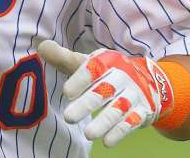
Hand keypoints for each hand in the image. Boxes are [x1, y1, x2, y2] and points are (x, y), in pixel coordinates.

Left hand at [38, 40, 173, 146]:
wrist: (147, 80)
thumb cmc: (106, 72)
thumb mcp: (88, 62)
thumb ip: (65, 58)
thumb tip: (42, 47)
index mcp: (107, 61)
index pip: (93, 69)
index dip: (80, 80)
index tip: (66, 92)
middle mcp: (122, 77)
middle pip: (104, 91)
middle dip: (86, 104)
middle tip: (68, 117)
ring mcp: (133, 95)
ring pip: (118, 109)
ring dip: (104, 122)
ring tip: (87, 134)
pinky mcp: (141, 111)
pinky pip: (130, 122)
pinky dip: (119, 132)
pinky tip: (107, 141)